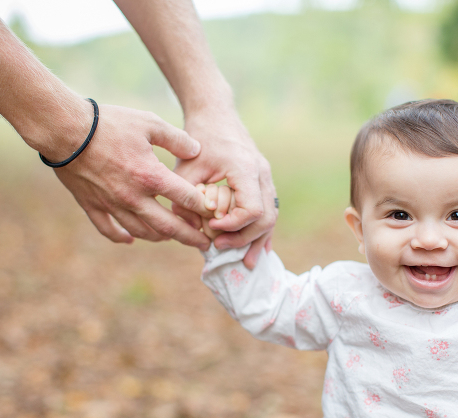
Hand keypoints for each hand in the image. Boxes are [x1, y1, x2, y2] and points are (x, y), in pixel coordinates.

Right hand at [50, 104, 211, 249]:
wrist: (64, 129)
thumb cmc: (109, 123)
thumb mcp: (149, 123)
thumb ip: (177, 139)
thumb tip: (197, 151)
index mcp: (151, 176)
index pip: (186, 199)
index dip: (204, 208)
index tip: (215, 213)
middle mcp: (134, 197)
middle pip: (168, 226)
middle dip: (190, 237)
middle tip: (205, 245)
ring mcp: (112, 205)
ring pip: (142, 232)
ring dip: (161, 238)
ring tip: (172, 237)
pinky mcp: (92, 206)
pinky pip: (109, 230)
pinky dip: (122, 237)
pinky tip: (131, 240)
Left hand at [171, 108, 276, 267]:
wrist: (215, 114)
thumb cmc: (198, 138)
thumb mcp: (186, 166)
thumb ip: (185, 197)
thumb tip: (188, 228)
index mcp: (245, 168)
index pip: (252, 209)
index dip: (233, 226)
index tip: (211, 227)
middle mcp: (261, 173)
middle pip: (267, 218)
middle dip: (244, 238)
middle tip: (219, 247)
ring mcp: (266, 177)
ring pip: (272, 216)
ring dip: (257, 240)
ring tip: (244, 263)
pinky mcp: (263, 182)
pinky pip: (269, 210)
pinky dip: (262, 231)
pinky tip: (257, 250)